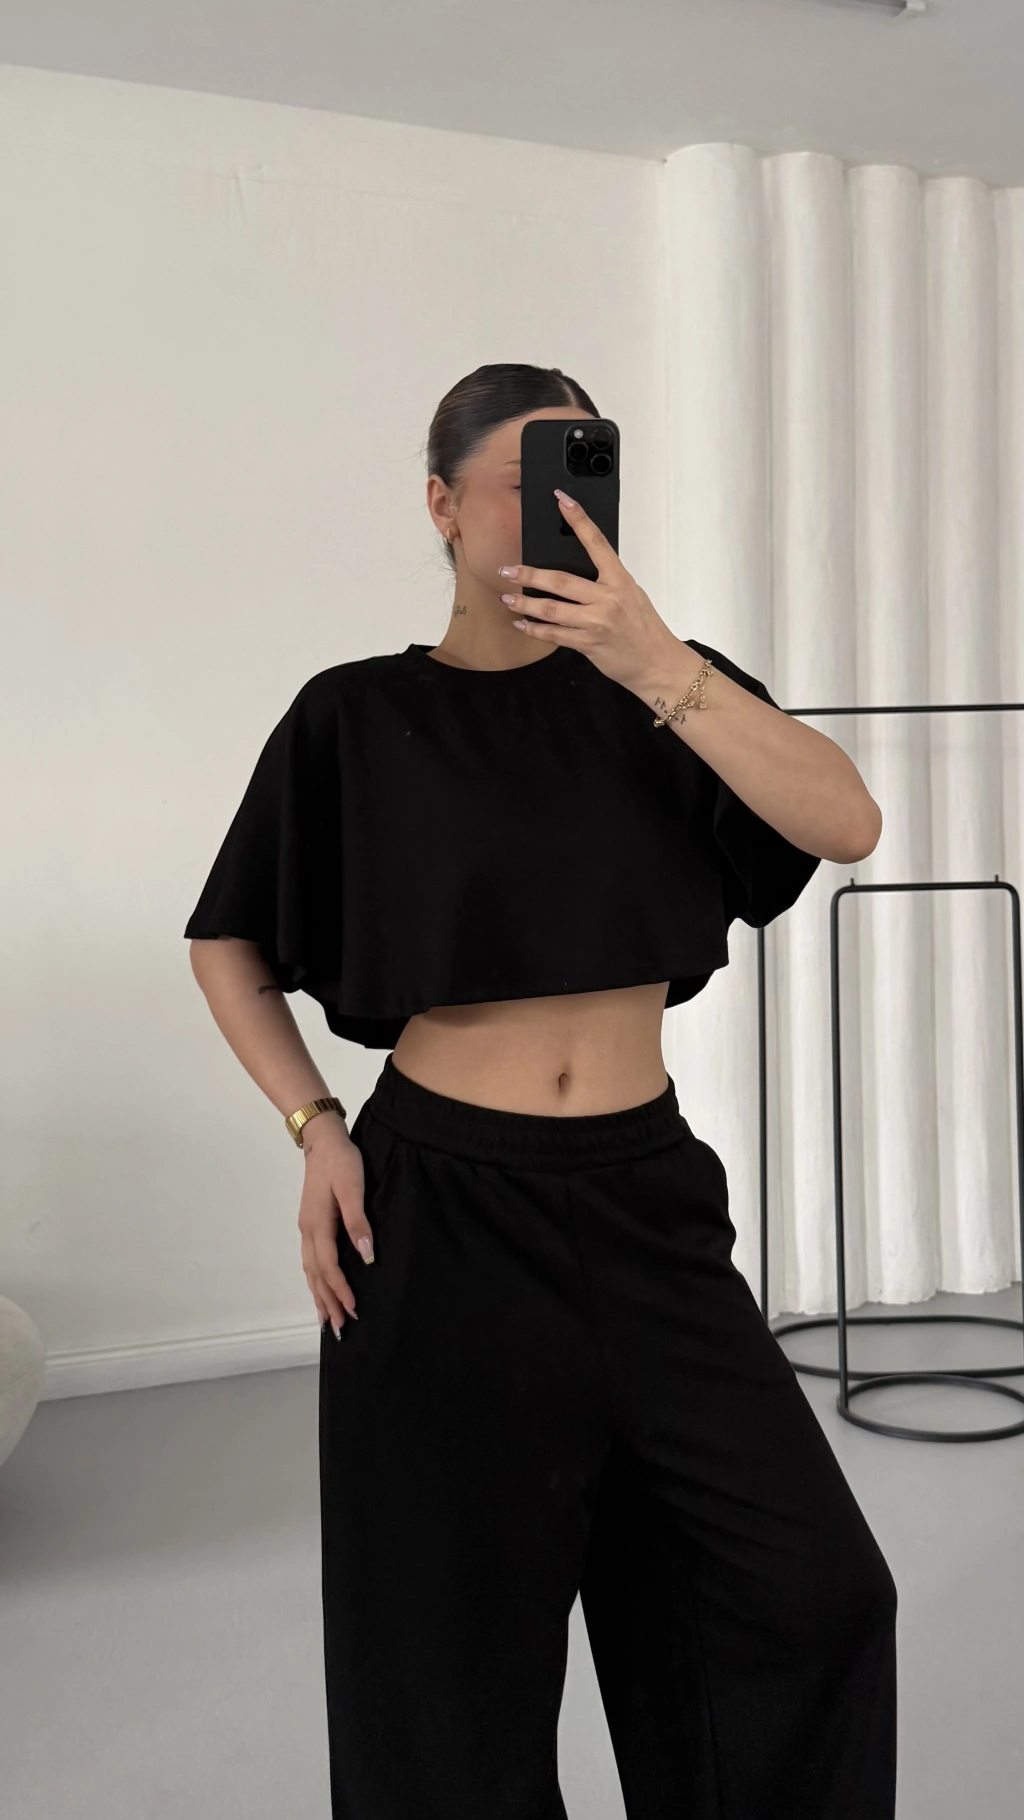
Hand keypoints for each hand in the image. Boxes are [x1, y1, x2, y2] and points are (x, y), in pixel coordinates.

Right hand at [297, 1124, 374, 1337]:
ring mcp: (306, 1229)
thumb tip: (366, 1255)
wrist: (322, 1141)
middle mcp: (308, 1232)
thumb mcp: (353, 1188)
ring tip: (327, 1320)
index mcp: (318, 1226)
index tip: (354, 1310)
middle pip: (316, 1276)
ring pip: (311, 1271)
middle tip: (340, 1329)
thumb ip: (358, 1221)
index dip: (341, 1291)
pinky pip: (311, 1262)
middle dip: (328, 1303)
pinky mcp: (310, 1225)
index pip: (329, 1267)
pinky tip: (320, 1289)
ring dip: (319, 1296)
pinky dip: (315, 1280)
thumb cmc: (341, 1162)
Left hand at [498, 489, 691, 695]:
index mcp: (620, 580)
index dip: (579, 519)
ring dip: (525, 604)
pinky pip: (554, 635)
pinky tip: (522, 623)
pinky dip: (534, 629)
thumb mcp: (631, 594)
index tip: (561, 500)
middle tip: (509, 570)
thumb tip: (573, 570)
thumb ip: (605, 581)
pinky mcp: (588, 644)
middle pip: (561, 581)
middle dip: (530, 575)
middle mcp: (607, 599)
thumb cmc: (644, 627)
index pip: (596, 542)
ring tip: (507, 598)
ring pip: (551, 610)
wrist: (656, 661)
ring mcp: (596, 623)